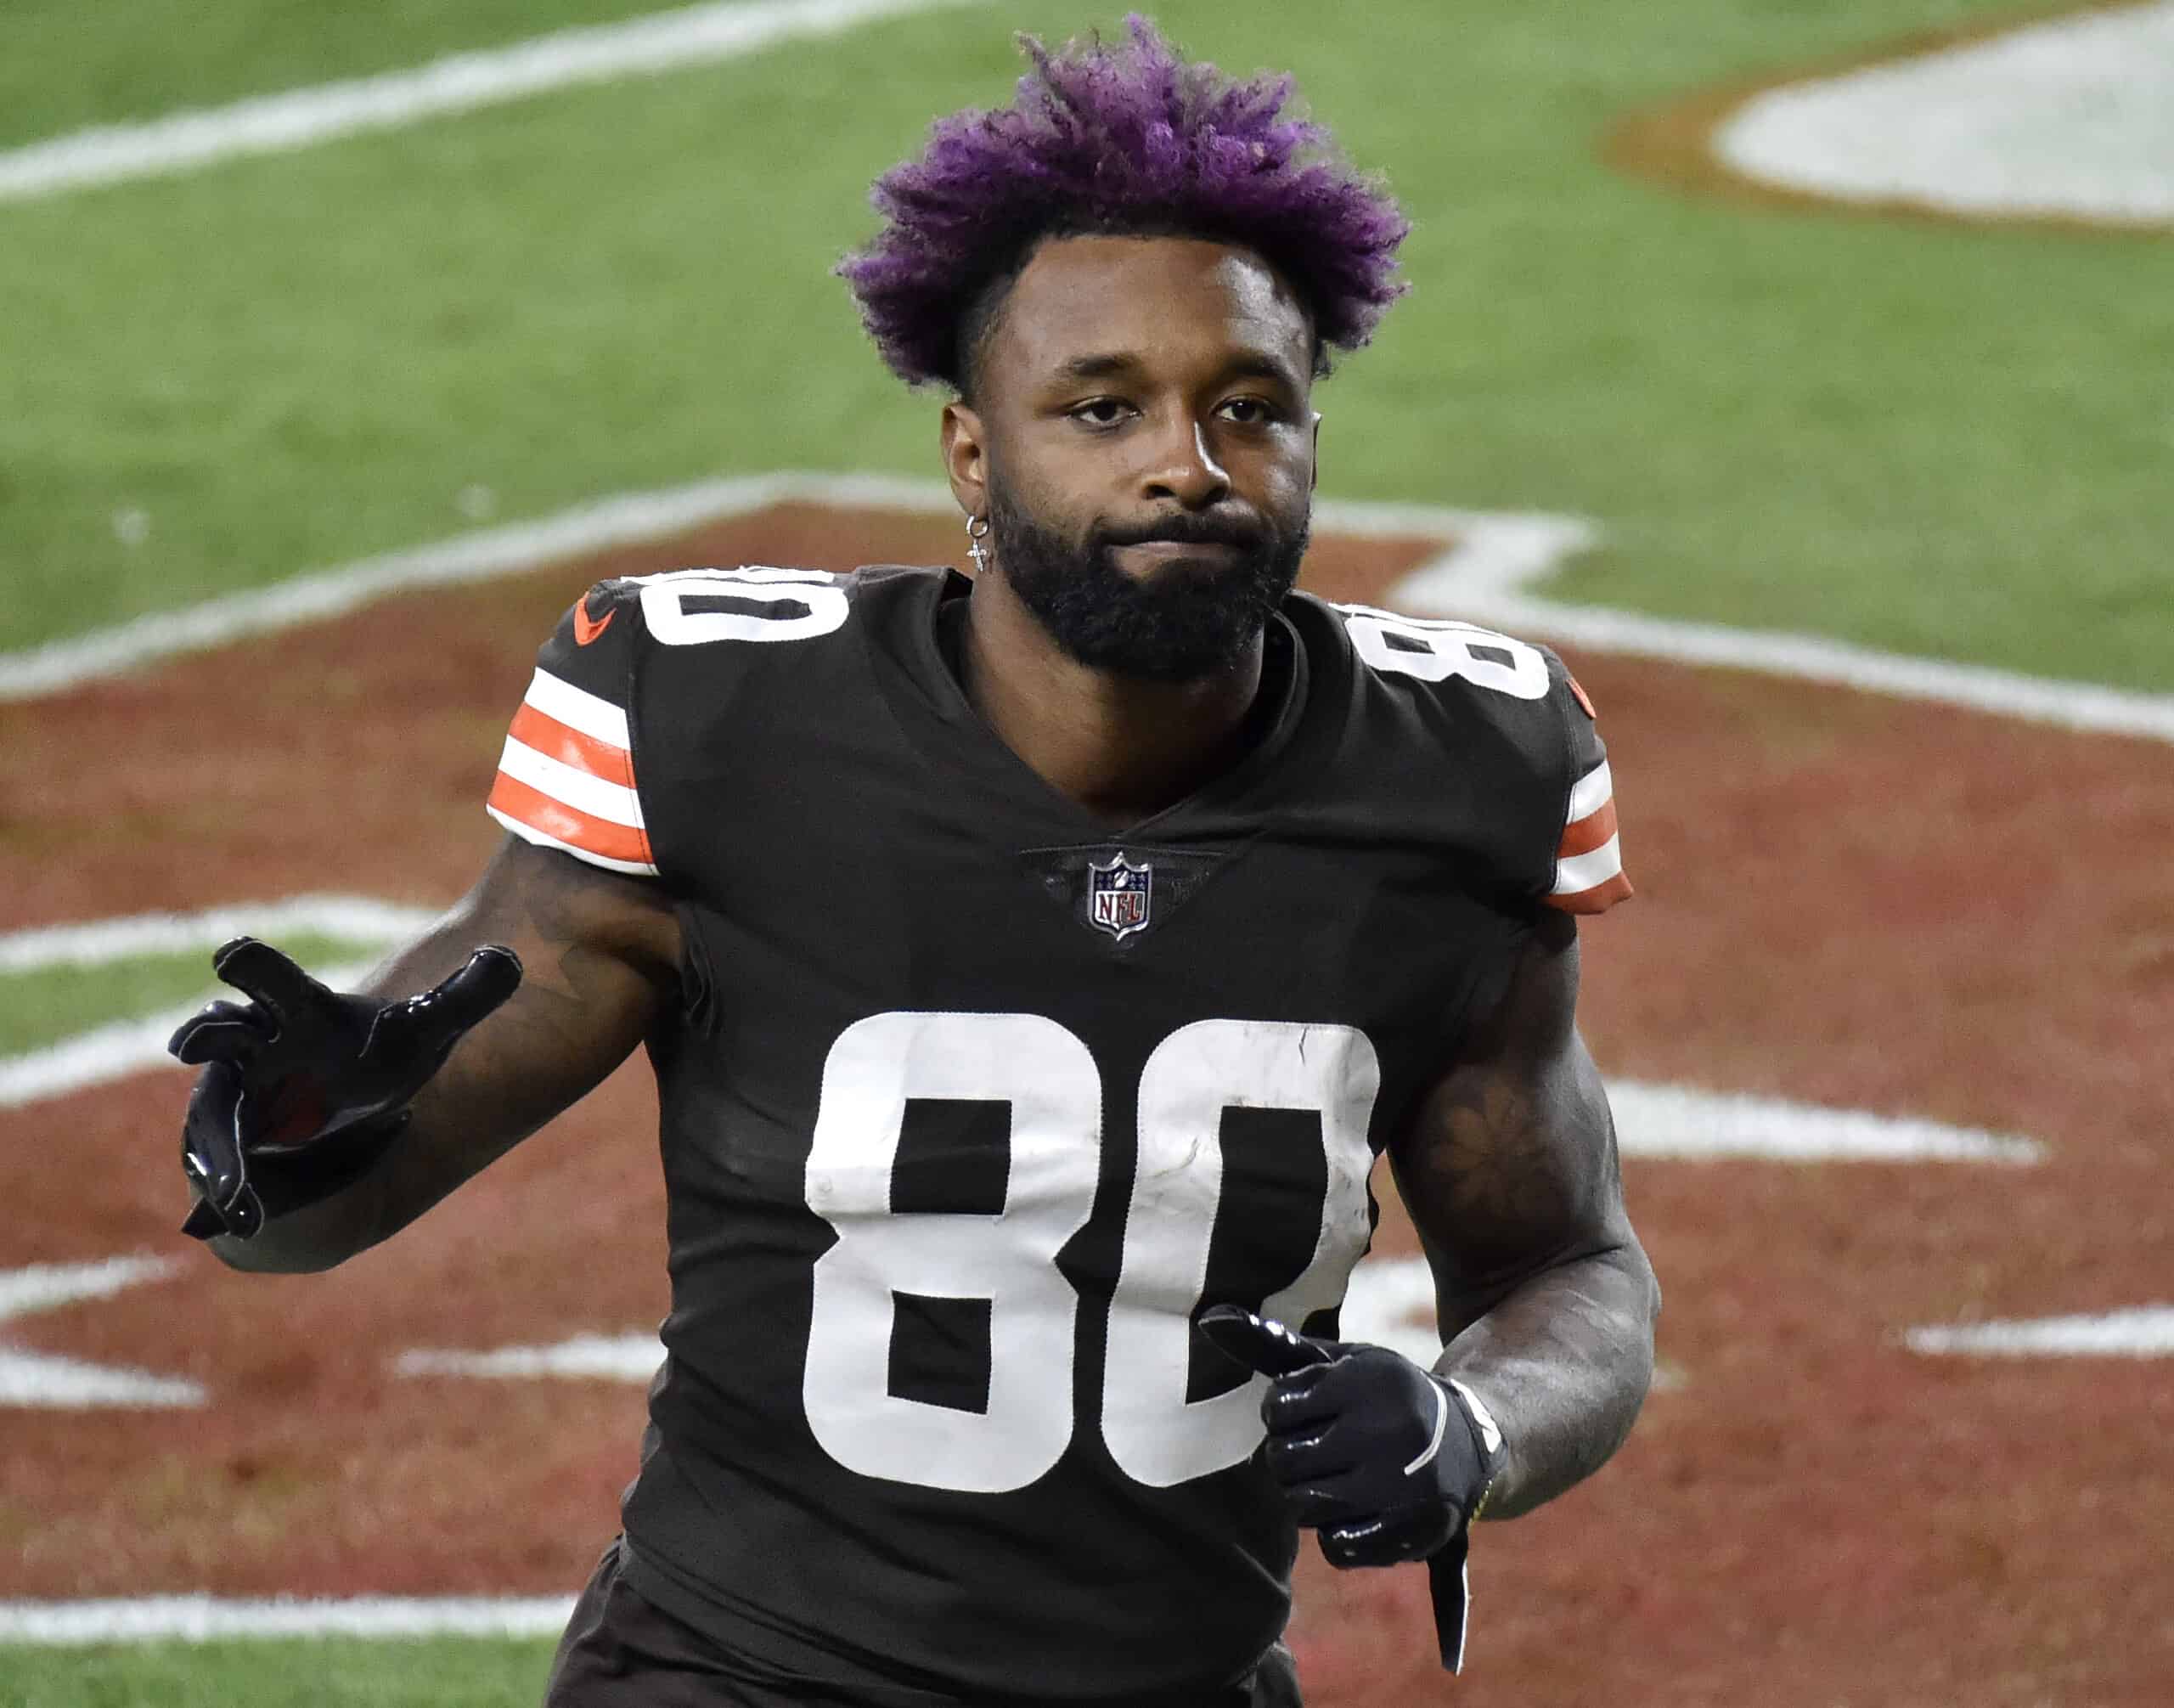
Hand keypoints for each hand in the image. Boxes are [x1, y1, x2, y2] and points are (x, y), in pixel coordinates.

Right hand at [169, 937, 520, 1240]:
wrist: (348, 1109)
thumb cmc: (377, 1055)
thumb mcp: (426, 1030)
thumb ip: (466, 997)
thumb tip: (511, 958)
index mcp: (296, 1010)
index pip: (268, 975)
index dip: (251, 964)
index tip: (233, 957)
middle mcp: (252, 1049)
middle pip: (219, 1033)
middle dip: (205, 1035)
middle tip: (190, 1043)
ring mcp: (235, 1100)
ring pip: (215, 1117)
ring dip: (221, 1152)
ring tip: (234, 1193)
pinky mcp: (231, 1146)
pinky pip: (224, 1167)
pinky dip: (233, 1190)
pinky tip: (250, 1221)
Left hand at [1196, 1305, 1503, 1567]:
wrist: (1470, 1443)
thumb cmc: (1384, 1397)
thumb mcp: (1341, 1362)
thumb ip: (1273, 1345)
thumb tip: (1210, 1320)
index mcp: (1368, 1380)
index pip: (1277, 1408)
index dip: (1282, 1413)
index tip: (1309, 1412)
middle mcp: (1388, 1431)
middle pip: (1283, 1462)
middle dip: (1289, 1457)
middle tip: (1318, 1449)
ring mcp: (1401, 1486)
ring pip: (1303, 1508)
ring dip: (1309, 1497)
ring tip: (1337, 1478)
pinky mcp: (1410, 1531)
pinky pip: (1336, 1547)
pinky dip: (1335, 1533)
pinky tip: (1357, 1510)